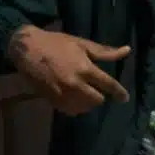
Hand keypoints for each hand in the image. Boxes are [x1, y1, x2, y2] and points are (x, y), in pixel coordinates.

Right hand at [9, 26, 129, 115]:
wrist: (27, 50)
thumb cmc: (56, 43)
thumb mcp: (82, 44)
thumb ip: (105, 52)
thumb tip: (127, 51)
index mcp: (85, 68)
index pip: (108, 85)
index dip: (119, 93)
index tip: (124, 98)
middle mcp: (76, 84)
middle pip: (97, 100)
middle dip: (100, 96)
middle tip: (96, 90)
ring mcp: (63, 95)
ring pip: (84, 108)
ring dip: (88, 102)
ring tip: (83, 92)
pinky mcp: (53, 101)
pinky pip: (71, 111)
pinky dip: (75, 106)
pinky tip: (72, 97)